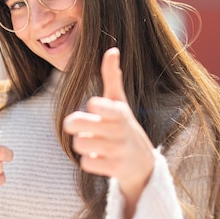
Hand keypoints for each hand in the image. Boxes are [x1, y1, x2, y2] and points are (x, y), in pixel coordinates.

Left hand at [63, 47, 154, 218]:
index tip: (97, 109)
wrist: (144, 165)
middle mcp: (120, 129)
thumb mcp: (120, 102)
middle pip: (76, 124)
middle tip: (83, 129)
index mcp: (119, 111)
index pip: (95, 105)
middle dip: (75, 126)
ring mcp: (119, 150)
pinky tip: (100, 160)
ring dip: (82, 146)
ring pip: (80, 144)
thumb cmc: (124, 127)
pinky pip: (87, 163)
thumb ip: (112, 77)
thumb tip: (111, 49)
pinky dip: (89, 162)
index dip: (92, 107)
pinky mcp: (117, 169)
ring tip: (94, 144)